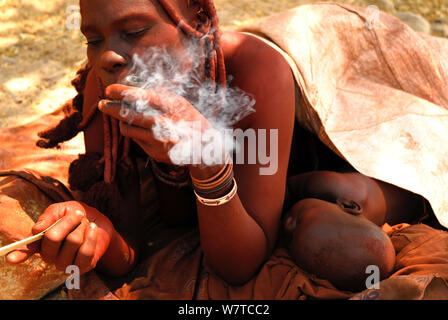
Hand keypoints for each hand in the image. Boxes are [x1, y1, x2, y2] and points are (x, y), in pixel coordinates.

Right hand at [6, 201, 114, 273]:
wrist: (99, 222)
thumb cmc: (77, 216)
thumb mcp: (62, 209)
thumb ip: (50, 216)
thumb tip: (37, 230)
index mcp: (40, 242)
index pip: (27, 250)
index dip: (19, 254)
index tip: (11, 259)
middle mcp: (49, 256)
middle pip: (53, 238)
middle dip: (69, 220)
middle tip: (78, 214)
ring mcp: (65, 263)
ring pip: (73, 241)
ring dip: (82, 226)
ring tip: (85, 224)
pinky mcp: (81, 266)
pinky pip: (86, 251)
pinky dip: (91, 236)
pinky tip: (93, 228)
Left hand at [98, 84, 212, 164]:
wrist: (203, 147)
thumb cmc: (188, 118)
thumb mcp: (178, 102)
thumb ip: (157, 94)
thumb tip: (131, 85)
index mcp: (169, 107)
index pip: (138, 96)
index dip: (120, 92)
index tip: (109, 89)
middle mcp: (163, 124)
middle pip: (127, 114)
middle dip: (110, 107)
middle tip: (103, 103)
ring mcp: (158, 141)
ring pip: (126, 128)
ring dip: (121, 121)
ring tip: (122, 117)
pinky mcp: (155, 153)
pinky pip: (135, 140)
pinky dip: (135, 133)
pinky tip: (141, 130)